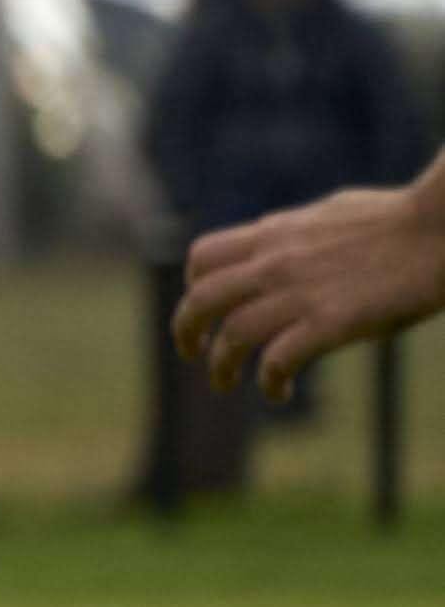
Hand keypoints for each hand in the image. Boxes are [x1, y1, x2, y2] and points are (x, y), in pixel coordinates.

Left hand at [173, 175, 444, 399]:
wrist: (439, 228)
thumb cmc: (400, 219)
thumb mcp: (330, 215)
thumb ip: (299, 234)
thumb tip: (288, 239)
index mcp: (273, 233)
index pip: (203, 257)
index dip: (192, 286)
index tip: (203, 308)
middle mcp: (274, 262)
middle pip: (201, 300)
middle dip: (186, 330)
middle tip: (191, 352)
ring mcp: (299, 293)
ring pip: (232, 335)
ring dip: (221, 366)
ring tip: (223, 383)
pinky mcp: (331, 323)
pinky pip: (278, 360)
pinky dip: (270, 381)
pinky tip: (278, 391)